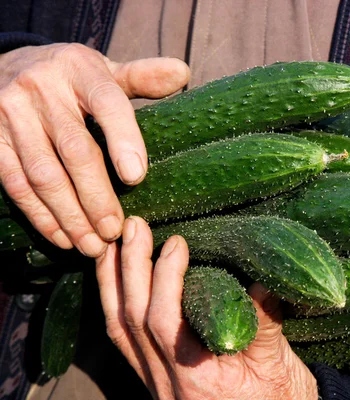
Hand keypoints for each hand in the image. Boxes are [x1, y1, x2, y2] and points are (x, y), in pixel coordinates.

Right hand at [0, 43, 189, 256]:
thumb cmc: (70, 77)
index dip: (123, 138)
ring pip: (43, 173)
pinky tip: (62, 237)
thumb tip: (182, 73)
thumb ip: (143, 77)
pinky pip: (16, 183)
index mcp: (79, 69)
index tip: (137, 177)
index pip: (107, 102)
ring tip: (93, 245)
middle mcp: (42, 89)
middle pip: (74, 149)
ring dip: (69, 215)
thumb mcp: (104, 71)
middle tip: (115, 230)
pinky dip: (40, 215)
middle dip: (96, 195)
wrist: (6, 66)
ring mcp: (11, 114)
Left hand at [96, 216, 317, 399]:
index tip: (175, 243)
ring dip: (112, 284)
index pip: (165, 322)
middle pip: (131, 321)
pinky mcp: (155, 380)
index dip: (165, 277)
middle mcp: (168, 384)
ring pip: (119, 331)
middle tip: (132, 227)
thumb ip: (265, 324)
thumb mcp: (279, 366)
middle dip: (128, 268)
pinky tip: (118, 282)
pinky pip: (124, 342)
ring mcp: (157, 384)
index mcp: (199, 379)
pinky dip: (116, 306)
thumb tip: (262, 280)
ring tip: (112, 244)